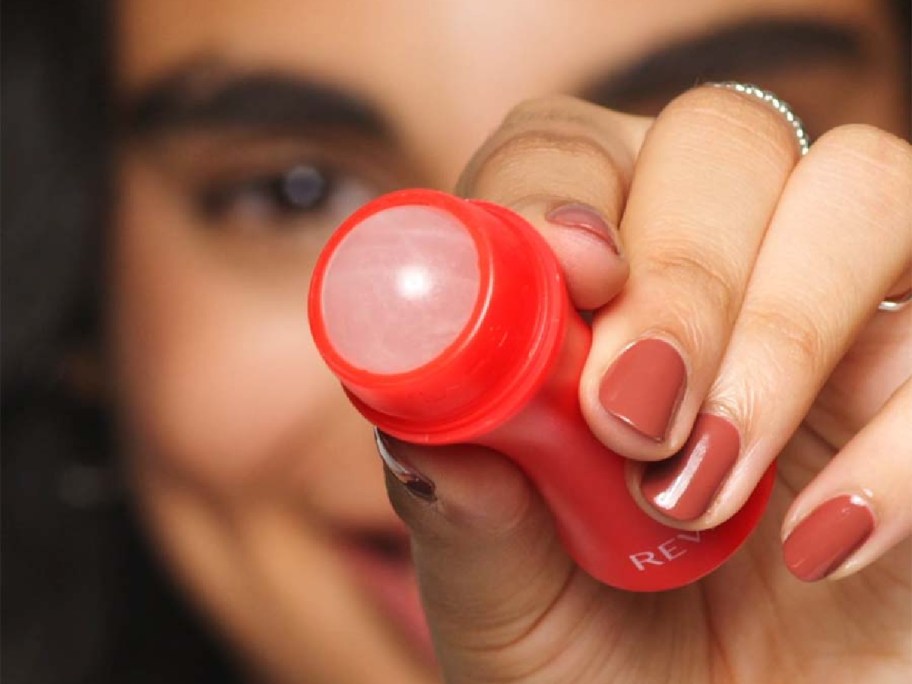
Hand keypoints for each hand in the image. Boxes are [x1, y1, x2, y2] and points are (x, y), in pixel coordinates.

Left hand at [377, 89, 911, 682]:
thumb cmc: (600, 664)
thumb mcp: (499, 596)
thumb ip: (460, 502)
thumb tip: (415, 404)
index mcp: (593, 288)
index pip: (570, 151)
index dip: (561, 188)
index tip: (571, 278)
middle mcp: (723, 273)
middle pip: (722, 143)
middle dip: (680, 273)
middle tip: (632, 419)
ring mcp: (845, 319)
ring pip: (859, 188)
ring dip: (781, 330)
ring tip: (705, 488)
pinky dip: (896, 441)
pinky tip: (820, 549)